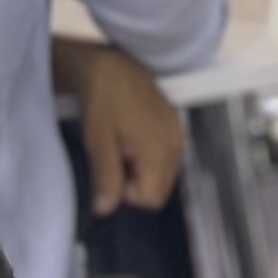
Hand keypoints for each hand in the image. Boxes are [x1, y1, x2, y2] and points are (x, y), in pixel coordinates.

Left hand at [63, 41, 187, 214]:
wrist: (111, 66)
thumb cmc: (103, 102)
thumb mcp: (98, 143)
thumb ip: (106, 179)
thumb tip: (105, 212)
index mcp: (160, 152)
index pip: (152, 199)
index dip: (126, 194)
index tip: (110, 172)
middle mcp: (177, 146)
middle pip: (161, 189)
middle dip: (136, 183)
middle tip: (114, 159)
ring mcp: (179, 135)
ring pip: (164, 174)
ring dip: (142, 170)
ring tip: (121, 147)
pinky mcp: (176, 126)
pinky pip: (167, 156)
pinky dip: (149, 156)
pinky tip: (132, 138)